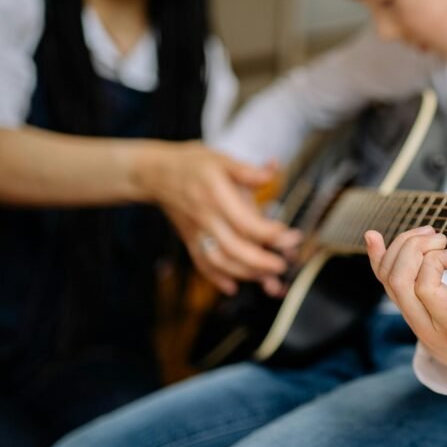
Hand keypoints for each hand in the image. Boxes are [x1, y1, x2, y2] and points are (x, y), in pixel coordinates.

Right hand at [135, 141, 300, 295]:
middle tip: (283, 265)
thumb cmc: (192, 164)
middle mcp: (207, 218)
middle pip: (234, 248)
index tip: (291, 237)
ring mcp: (197, 232)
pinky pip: (201, 264)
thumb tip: (271, 172)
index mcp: (217, 196)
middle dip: (261, 263)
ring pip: (219, 261)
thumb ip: (247, 171)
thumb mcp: (222, 159)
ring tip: (268, 279)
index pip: (246, 223)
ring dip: (244, 274)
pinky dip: (216, 278)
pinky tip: (232, 287)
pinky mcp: (190, 240)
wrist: (155, 174)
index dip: (270, 233)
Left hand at [364, 226, 446, 375]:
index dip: (434, 262)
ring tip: (426, 232)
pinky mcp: (401, 305)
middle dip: (415, 248)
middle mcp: (425, 324)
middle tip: (439, 237)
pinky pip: (382, 280)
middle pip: (400, 281)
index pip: (426, 290)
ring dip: (401, 246)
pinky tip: (373, 236)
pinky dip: (376, 256)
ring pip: (388, 278)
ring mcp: (409, 315)